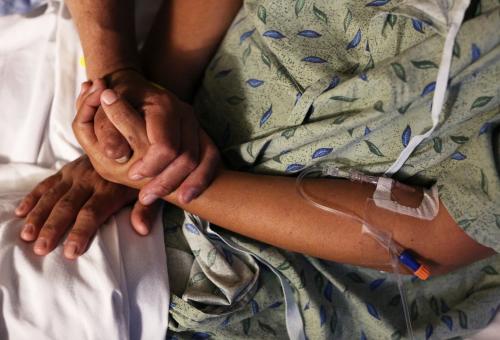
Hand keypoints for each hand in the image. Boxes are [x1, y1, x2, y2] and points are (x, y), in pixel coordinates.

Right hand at [14, 156, 159, 259]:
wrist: (128, 142)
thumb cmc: (139, 175)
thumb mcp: (148, 190)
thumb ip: (145, 210)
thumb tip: (142, 230)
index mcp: (110, 188)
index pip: (92, 212)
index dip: (81, 232)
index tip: (71, 252)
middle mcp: (90, 180)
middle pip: (68, 207)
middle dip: (53, 228)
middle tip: (40, 248)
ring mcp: (75, 173)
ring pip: (53, 196)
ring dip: (38, 216)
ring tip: (27, 236)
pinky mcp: (66, 169)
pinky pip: (46, 183)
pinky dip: (33, 197)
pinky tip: (21, 212)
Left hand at [86, 69, 218, 203]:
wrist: (133, 88)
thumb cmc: (115, 100)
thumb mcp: (102, 110)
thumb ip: (106, 131)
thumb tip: (119, 156)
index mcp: (163, 105)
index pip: (165, 146)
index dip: (150, 166)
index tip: (132, 176)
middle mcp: (185, 113)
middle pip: (187, 157)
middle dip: (166, 182)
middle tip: (145, 196)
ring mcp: (195, 123)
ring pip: (202, 160)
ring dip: (185, 184)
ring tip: (164, 199)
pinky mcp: (200, 133)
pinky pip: (211, 159)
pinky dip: (202, 179)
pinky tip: (186, 196)